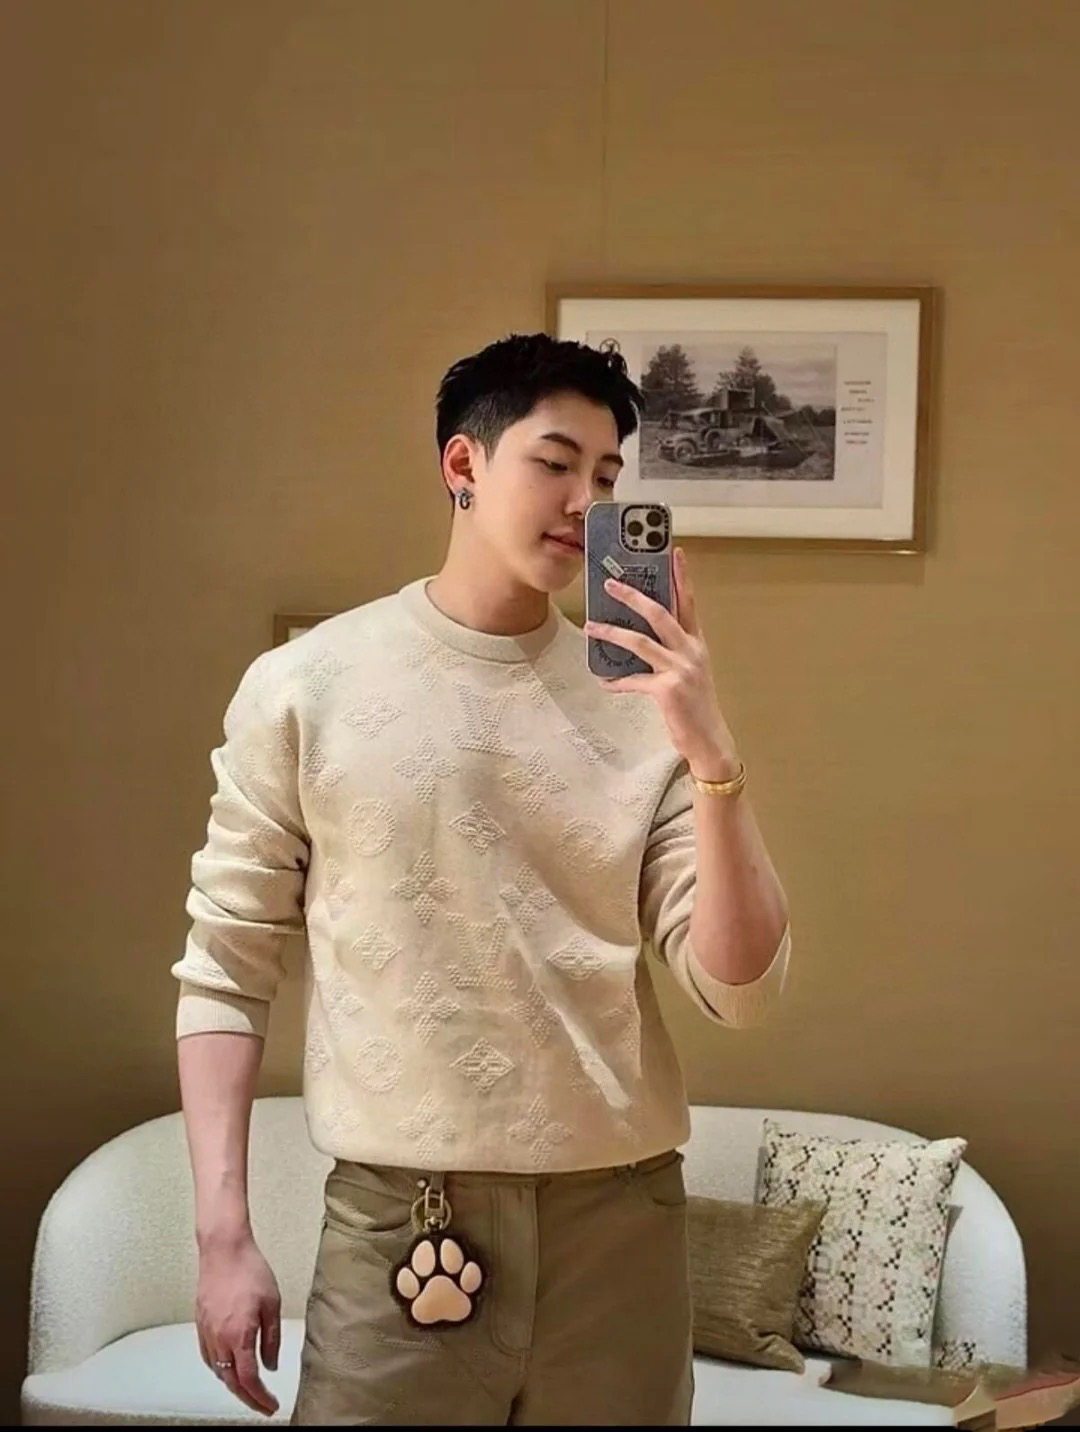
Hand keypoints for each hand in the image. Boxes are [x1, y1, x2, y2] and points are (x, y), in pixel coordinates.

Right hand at [196, 1232, 281, 1416]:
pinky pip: (208, 1357)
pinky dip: (219, 1369)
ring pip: (218, 1371)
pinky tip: (227, 1368)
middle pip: (231, 1382)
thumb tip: (270, 1364)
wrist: (224, 1249)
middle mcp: (219, 1338)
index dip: (260, 1398)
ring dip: (233, 1385)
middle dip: (248, 1399)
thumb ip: (271, 1339)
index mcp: (239, 1335)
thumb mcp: (272, 1304)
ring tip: (249, 1390)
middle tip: (262, 1405)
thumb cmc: (249, 1269)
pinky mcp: (200, 1324)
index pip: (249, 1380)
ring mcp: (207, 1332)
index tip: (270, 1405)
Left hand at [584, 547, 738, 776]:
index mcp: (696, 644)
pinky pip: (634, 680)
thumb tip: (638, 637)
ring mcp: (680, 670)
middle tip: (611, 583)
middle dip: (634, 596)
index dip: (681, 576)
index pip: (689, 602)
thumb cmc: (695, 707)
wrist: (709, 740)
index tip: (674, 552)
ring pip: (641, 641)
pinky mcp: (668, 690)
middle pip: (661, 613)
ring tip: (592, 626)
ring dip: (613, 633)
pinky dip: (617, 681)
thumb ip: (670, 652)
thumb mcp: (689, 672)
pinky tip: (604, 682)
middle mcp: (691, 652)